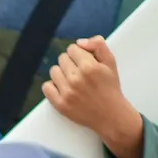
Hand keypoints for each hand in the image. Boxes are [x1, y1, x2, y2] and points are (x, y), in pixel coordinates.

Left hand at [42, 36, 144, 157]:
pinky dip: (53, 86)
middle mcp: (76, 78)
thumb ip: (98, 46)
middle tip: (80, 72)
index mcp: (90, 66)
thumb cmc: (110, 88)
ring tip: (72, 80)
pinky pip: (46, 87)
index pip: (72, 48)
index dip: (79, 54)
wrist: (110, 115)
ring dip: (61, 73)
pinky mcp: (60, 104)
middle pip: (62, 58)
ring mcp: (67, 92)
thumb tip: (79, 42)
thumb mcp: (111, 63)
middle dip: (71, 63)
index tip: (84, 61)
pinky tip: (63, 88)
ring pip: (53, 71)